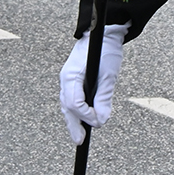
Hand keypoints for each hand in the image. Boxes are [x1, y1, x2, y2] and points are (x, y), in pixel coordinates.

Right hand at [59, 24, 127, 143]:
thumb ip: (104, 99)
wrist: (103, 33)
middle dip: (73, 125)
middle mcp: (65, 79)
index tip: (98, 122)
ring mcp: (67, 79)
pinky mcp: (72, 79)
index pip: (74, 103)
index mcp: (71, 76)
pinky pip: (71, 98)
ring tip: (79, 135)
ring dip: (74, 119)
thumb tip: (101, 121)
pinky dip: (76, 110)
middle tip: (80, 141)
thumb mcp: (108, 76)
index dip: (86, 116)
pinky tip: (82, 119)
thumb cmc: (106, 50)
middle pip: (66, 107)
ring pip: (67, 104)